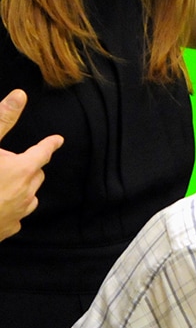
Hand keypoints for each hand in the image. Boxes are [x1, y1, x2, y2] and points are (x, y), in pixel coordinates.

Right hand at [0, 89, 63, 240]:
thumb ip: (2, 120)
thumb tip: (19, 95)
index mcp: (22, 170)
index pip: (43, 152)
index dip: (50, 144)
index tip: (57, 139)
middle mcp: (25, 193)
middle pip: (37, 175)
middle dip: (31, 167)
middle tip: (15, 163)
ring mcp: (16, 215)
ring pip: (30, 197)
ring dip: (23, 189)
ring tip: (6, 185)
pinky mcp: (6, 231)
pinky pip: (16, 217)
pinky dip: (11, 209)